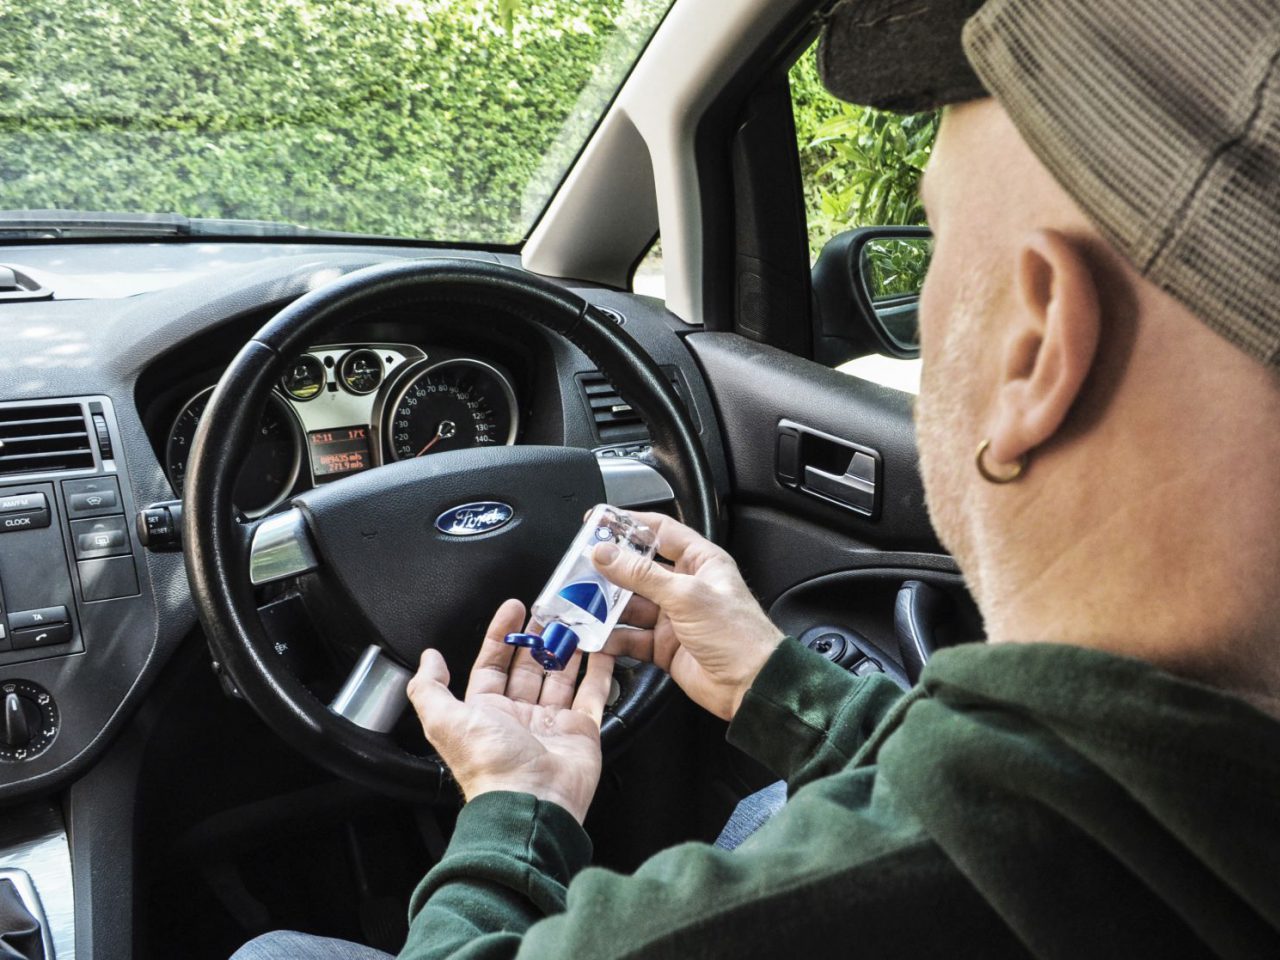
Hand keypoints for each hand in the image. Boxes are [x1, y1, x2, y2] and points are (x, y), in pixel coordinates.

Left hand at [406, 599, 614, 823]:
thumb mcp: (445, 720)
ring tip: (575, 621)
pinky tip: (603, 648)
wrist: (530, 801)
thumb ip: (430, 687)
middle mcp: (519, 717)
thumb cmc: (488, 763)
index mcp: (486, 713)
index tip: (514, 609)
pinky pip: (592, 694)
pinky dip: (599, 670)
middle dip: (537, 637)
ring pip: (560, 677)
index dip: (501, 635)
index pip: (492, 664)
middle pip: (528, 667)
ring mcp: (552, 723)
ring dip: (566, 648)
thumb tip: (429, 659)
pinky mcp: (582, 730)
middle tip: (550, 609)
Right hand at [593, 512, 783, 720]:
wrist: (751, 685)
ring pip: (630, 605)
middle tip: (580, 567)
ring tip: (581, 602)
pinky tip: (596, 635)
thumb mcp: (687, 595)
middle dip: (609, 569)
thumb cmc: (738, 635)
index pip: (660, 531)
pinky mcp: (664, 646)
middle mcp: (685, 586)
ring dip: (606, 605)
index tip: (599, 522)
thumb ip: (642, 575)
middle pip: (638, 569)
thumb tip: (607, 554)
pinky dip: (613, 638)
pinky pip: (631, 637)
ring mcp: (673, 617)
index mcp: (700, 562)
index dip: (629, 524)